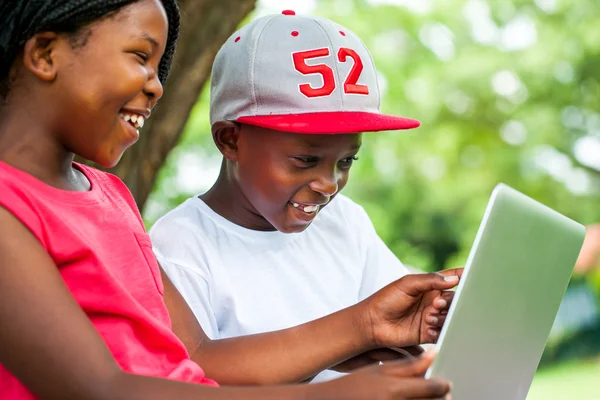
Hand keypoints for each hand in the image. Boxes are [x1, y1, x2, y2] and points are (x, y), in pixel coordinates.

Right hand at [312, 351, 450, 399]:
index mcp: (394, 389)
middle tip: (438, 393)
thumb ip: (408, 365)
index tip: (444, 383)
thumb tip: (433, 353)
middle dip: (440, 398)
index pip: (433, 389)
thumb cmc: (354, 385)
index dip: (443, 385)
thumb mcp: (379, 370)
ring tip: (426, 397)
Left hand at [358, 269, 462, 348]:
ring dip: (443, 317)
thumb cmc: (386, 299)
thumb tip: (454, 279)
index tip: (474, 276)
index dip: (464, 276)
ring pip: (451, 317)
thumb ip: (430, 280)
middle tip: (437, 303)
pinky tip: (429, 327)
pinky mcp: (428, 333)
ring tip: (428, 317)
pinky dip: (440, 330)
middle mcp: (433, 301)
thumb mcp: (407, 284)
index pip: (452, 278)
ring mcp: (432, 317)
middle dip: (450, 301)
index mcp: (430, 286)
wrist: (372, 323)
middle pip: (455, 300)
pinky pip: (443, 332)